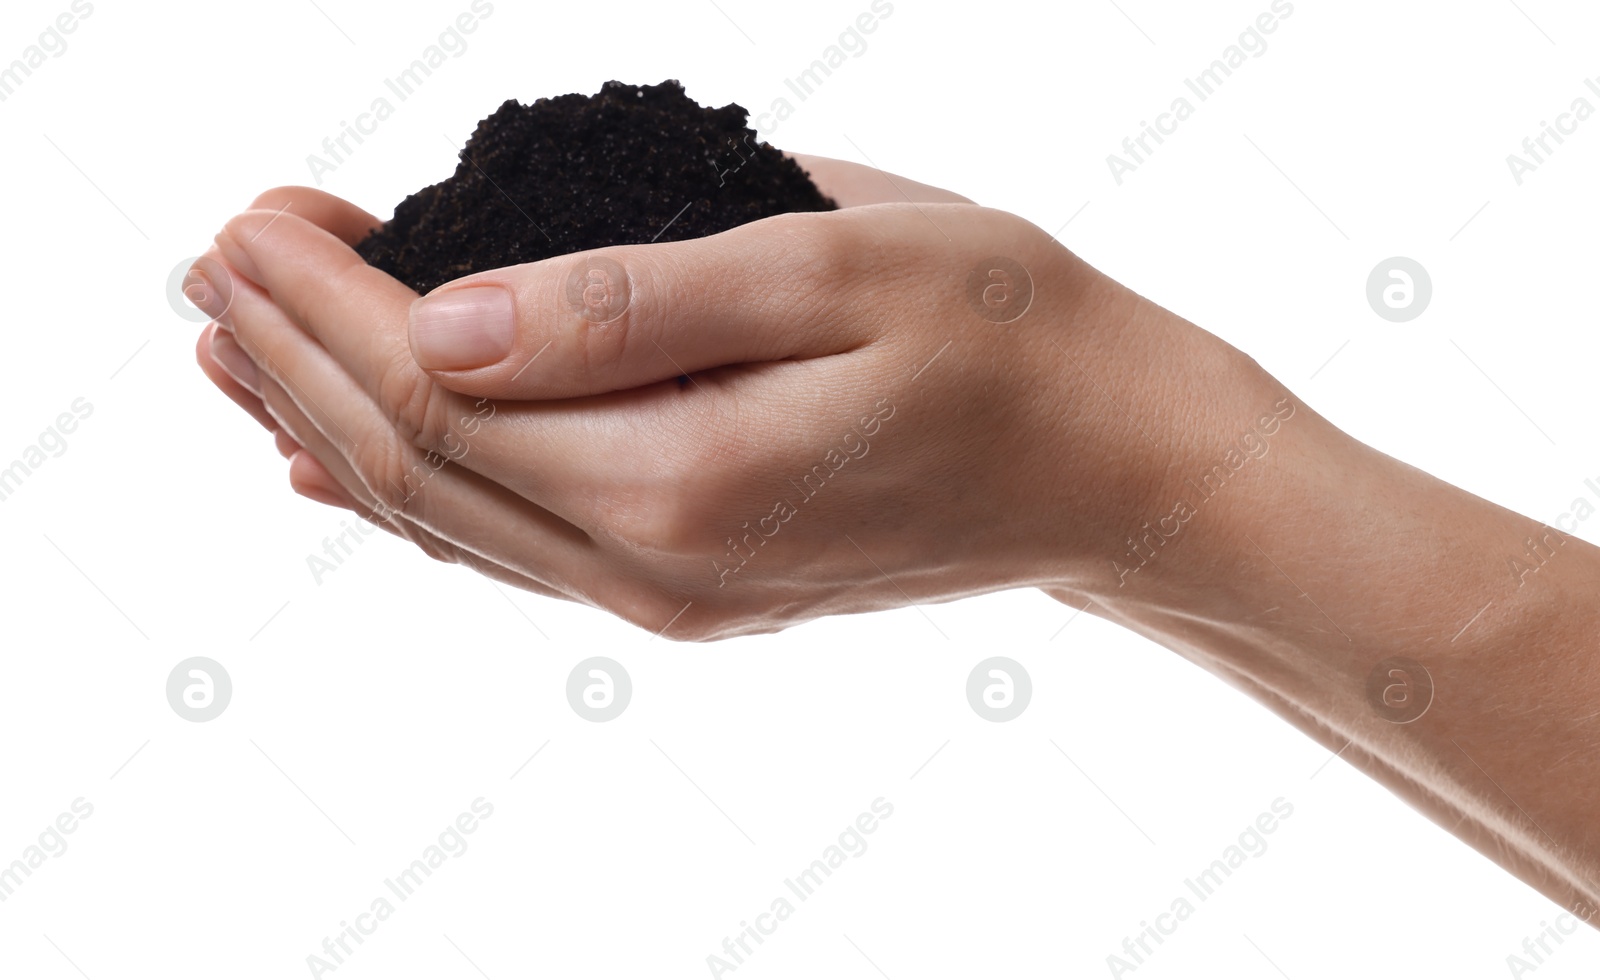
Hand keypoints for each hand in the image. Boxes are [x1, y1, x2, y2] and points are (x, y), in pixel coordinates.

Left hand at [193, 157, 1264, 638]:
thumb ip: (631, 301)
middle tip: (212, 259)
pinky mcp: (694, 586)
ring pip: (447, 516)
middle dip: (293, 357)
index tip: (254, 213)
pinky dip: (410, 495)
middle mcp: (655, 568)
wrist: (1115, 464)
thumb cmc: (1009, 334)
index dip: (322, 303)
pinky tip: (339, 467)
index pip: (435, 395)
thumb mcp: (832, 268)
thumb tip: (444, 318)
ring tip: (233, 350)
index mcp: (680, 483)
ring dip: (326, 425)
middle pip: (413, 466)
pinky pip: (510, 549)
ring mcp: (671, 594)